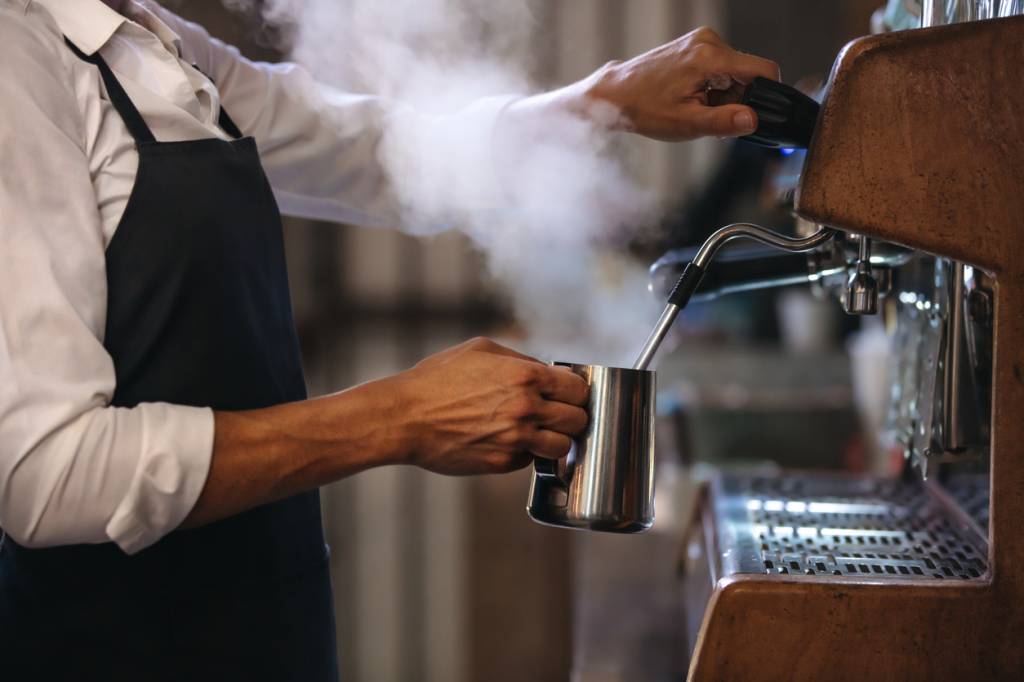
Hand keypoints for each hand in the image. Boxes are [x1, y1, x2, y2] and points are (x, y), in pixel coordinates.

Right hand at [388, 337, 589, 474]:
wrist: (406, 417)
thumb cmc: (438, 379)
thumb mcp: (482, 351)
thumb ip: (521, 360)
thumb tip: (548, 372)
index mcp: (526, 377)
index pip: (579, 389)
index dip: (575, 392)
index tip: (568, 395)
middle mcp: (526, 409)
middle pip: (577, 420)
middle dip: (570, 416)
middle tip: (556, 415)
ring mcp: (516, 439)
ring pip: (562, 447)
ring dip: (554, 440)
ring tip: (538, 432)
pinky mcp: (503, 463)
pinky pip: (530, 460)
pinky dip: (525, 453)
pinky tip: (506, 440)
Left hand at [577, 26, 779, 140]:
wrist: (615, 95)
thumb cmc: (644, 108)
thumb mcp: (687, 123)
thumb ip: (724, 122)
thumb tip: (752, 120)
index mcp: (711, 57)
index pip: (763, 69)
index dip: (768, 95)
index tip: (758, 114)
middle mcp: (708, 42)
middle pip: (748, 73)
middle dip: (738, 99)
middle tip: (713, 119)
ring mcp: (700, 41)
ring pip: (734, 72)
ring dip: (724, 95)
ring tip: (698, 110)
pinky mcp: (694, 46)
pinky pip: (719, 67)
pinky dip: (713, 87)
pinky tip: (694, 99)